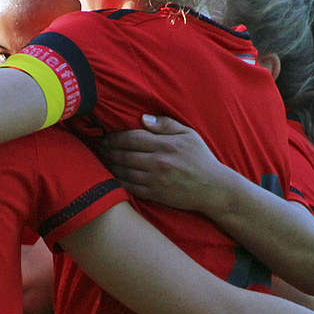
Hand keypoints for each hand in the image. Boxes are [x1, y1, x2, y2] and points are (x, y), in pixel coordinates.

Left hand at [99, 114, 232, 212]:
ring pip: (123, 171)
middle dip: (108, 150)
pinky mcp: (155, 194)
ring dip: (109, 165)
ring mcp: (155, 180)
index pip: (132, 138)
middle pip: (123, 155)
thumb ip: (165, 125)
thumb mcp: (188, 135)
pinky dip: (117, 181)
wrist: (213, 188)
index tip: (106, 136)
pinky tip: (112, 175)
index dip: (115, 137)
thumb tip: (143, 118)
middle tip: (99, 147)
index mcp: (166, 145)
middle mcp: (158, 162)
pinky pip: (130, 187)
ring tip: (102, 159)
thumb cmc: (201, 159)